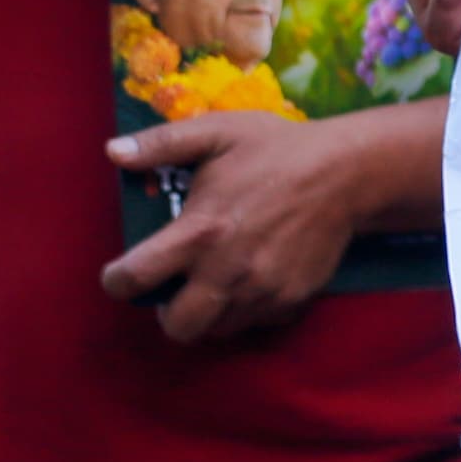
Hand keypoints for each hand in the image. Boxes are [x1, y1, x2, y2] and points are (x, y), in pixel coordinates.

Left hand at [101, 102, 436, 341]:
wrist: (348, 172)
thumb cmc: (277, 149)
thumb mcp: (216, 132)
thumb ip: (161, 143)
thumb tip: (112, 151)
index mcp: (199, 232)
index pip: (133, 279)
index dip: (117, 280)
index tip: (123, 272)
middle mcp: (227, 271)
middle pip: (177, 327)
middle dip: (167, 311)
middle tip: (176, 286)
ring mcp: (263, 291)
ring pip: (217, 329)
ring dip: (209, 311)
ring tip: (215, 282)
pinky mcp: (292, 299)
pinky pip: (256, 322)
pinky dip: (246, 309)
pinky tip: (251, 279)